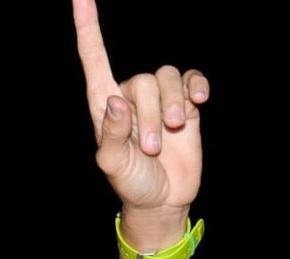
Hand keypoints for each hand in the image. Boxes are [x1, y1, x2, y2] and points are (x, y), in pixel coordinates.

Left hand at [73, 0, 205, 227]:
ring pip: (167, 78)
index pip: (94, 58)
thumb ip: (112, 134)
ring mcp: (160, 99)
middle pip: (143, 80)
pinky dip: (197, 85)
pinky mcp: (187, 105)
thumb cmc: (132, 182)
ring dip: (171, 107)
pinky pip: (192, 80)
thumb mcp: (113, 164)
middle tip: (150, 149)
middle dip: (150, 116)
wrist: (162, 200)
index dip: (87, 27)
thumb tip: (116, 101)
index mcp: (105, 103)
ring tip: (171, 135)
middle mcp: (131, 95)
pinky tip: (201, 99)